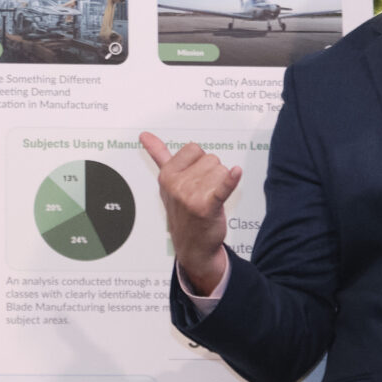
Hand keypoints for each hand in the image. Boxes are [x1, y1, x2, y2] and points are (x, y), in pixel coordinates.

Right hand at [141, 131, 239, 295]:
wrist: (193, 247)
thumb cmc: (183, 211)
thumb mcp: (166, 183)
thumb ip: (158, 155)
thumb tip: (144, 134)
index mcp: (166, 175)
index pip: (193, 148)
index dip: (199, 162)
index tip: (194, 179)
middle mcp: (176, 185)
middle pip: (210, 159)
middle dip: (212, 174)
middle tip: (203, 194)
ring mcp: (191, 196)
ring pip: (221, 170)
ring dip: (221, 184)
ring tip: (210, 201)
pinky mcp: (208, 207)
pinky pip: (223, 186)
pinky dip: (231, 180)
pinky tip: (236, 173)